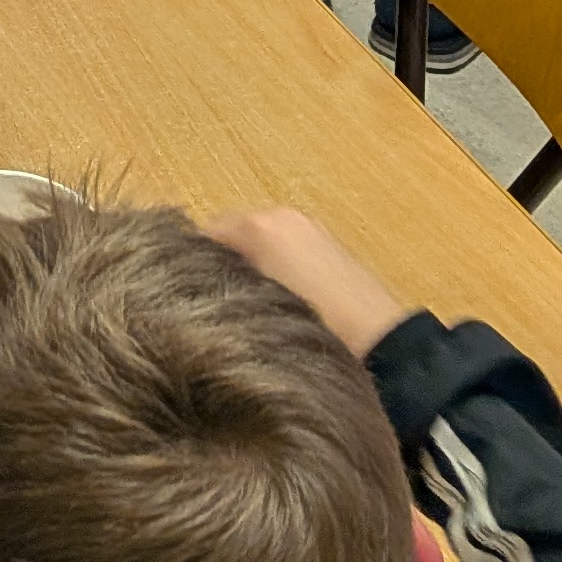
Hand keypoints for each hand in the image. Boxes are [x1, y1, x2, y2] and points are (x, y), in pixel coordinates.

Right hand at [205, 205, 410, 360]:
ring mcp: (308, 229)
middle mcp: (282, 216)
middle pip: (229, 236)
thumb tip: (191, 289)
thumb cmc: (313, 326)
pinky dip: (271, 271)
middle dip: (216, 266)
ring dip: (245, 270)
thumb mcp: (251, 310)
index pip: (201, 235)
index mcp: (260, 224)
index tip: (178, 299)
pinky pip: (282, 251)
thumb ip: (216, 284)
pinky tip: (274, 307)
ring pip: (256, 245)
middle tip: (208, 308)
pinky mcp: (328, 246)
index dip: (185, 266)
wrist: (382, 345)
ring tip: (241, 312)